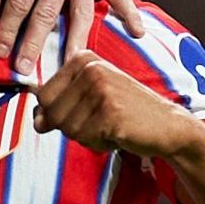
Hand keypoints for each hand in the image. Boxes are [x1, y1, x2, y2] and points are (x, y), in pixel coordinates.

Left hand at [0, 0, 143, 75]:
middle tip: (25, 70)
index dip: (7, 29)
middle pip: (47, 13)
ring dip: (74, 43)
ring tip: (70, 66)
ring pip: (80, 15)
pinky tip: (137, 33)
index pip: (19, 3)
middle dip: (34, 44)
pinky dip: (131, 14)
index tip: (0, 54)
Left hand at [32, 50, 200, 157]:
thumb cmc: (126, 111)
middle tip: (99, 121)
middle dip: (71, 127)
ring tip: (110, 125)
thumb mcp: (90, 98)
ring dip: (87, 136)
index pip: (42, 95)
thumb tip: (36, 121)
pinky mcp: (110, 114)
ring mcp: (101, 90)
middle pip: (51, 113)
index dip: (56, 112)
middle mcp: (91, 70)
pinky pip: (85, 139)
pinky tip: (118, 133)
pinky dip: (99, 144)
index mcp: (83, 60)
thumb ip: (60, 105)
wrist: (168, 125)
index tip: (82, 111)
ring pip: (68, 129)